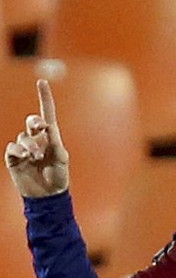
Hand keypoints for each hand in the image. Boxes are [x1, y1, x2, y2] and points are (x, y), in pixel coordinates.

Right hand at [4, 79, 69, 197]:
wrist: (47, 195)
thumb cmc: (58, 177)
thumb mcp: (61, 159)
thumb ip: (55, 142)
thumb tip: (47, 128)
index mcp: (51, 138)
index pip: (47, 114)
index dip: (44, 98)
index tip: (42, 82)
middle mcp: (37, 140)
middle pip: (32, 122)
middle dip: (35, 122)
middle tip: (40, 129)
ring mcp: (24, 148)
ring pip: (23, 137)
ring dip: (30, 145)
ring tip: (37, 157)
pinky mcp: (14, 158)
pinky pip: (12, 148)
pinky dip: (18, 151)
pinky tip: (25, 158)